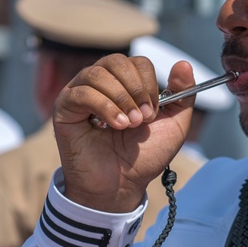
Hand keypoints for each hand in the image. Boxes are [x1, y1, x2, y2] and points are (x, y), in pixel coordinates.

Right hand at [53, 54, 194, 212]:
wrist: (121, 185)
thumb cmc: (143, 157)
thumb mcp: (173, 125)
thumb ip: (182, 94)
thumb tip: (184, 64)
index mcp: (124, 83)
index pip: (136, 62)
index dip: (148, 83)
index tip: (153, 112)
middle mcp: (100, 84)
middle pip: (116, 61)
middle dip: (136, 89)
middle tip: (143, 118)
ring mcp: (79, 94)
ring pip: (97, 74)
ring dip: (120, 98)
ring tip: (129, 124)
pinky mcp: (64, 108)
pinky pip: (82, 93)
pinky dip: (104, 106)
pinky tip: (116, 125)